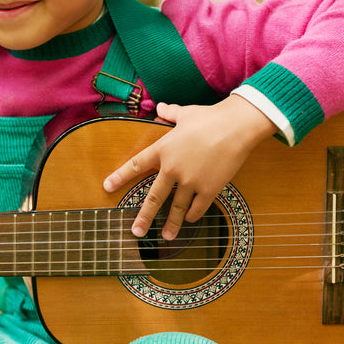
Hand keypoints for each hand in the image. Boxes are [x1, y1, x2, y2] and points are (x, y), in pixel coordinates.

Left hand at [103, 95, 276, 239]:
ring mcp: (191, 181)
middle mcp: (173, 168)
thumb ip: (170, 113)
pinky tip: (190, 220)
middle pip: (154, 197)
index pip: (136, 165)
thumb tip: (160, 106)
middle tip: (136, 232)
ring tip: (166, 237)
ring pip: (177, 208)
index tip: (107, 187)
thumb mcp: (185, 113)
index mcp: (163, 149)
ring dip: (172, 224)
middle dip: (144, 217)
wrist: (236, 126)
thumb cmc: (210, 117)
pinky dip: (193, 215)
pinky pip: (198, 207)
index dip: (120, 176)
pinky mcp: (209, 188)